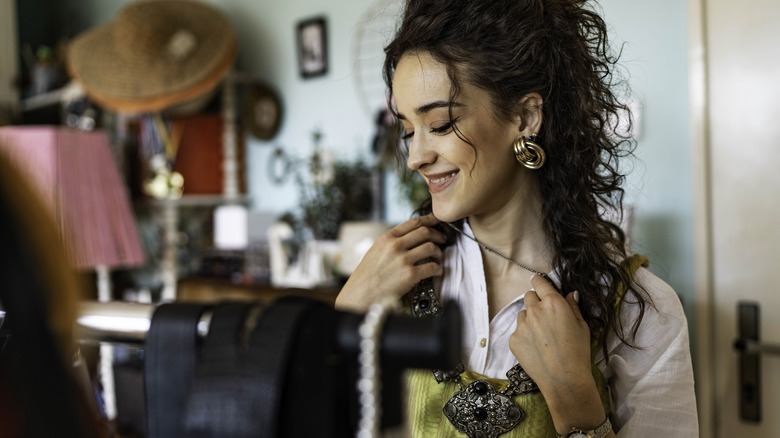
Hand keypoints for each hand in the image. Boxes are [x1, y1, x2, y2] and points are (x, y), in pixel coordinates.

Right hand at [334, 214, 445, 311]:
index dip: (429, 220)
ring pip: (431, 248)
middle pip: (425, 232)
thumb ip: (391, 242)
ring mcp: (403, 260)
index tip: (437, 221)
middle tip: (443, 240)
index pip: (413, 223)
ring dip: (439, 253)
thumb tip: (408, 238)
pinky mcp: (410, 275)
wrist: (360, 294)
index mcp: (387, 238)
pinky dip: (438, 269)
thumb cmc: (367, 276)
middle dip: (438, 235)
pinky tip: (437, 271)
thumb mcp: (375, 251)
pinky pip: (432, 267)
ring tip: (438, 258)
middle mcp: (395, 246)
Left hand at [509, 276, 605, 433]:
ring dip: (530, 319)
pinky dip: (525, 335)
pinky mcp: (514, 339)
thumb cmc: (578, 353)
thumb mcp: (582, 326)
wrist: (565, 379)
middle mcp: (535, 310)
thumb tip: (570, 294)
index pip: (539, 283)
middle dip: (536, 302)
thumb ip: (573, 306)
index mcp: (553, 303)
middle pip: (529, 296)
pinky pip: (518, 331)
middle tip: (546, 316)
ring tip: (542, 336)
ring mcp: (522, 325)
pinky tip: (537, 348)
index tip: (538, 283)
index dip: (539, 282)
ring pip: (523, 314)